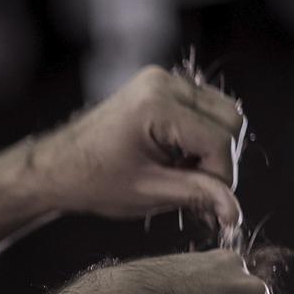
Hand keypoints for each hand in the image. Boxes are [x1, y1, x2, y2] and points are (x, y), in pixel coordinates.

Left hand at [33, 65, 247, 229]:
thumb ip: (197, 196)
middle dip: (219, 159)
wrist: (56, 167)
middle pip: (230, 120)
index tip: (209, 202)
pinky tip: (175, 156)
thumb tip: (236, 213)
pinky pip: (205, 108)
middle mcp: (163, 83)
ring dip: (212, 147)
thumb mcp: (148, 192)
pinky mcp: (161, 85)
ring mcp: (162, 80)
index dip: (221, 177)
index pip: (219, 141)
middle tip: (192, 186)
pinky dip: (200, 135)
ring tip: (179, 171)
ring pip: (223, 113)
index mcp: (156, 106)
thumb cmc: (93, 181)